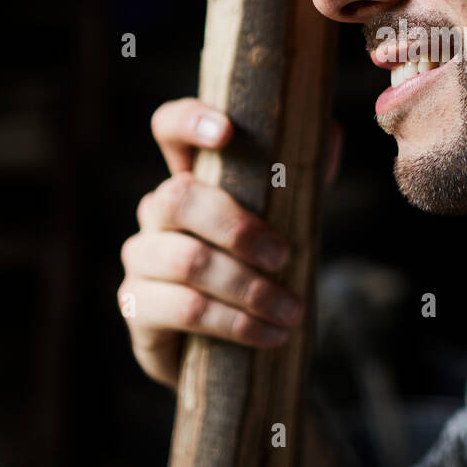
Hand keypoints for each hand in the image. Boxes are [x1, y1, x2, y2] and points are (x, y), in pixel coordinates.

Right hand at [118, 97, 316, 389]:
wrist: (234, 346)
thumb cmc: (261, 268)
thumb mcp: (288, 218)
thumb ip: (304, 176)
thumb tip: (330, 133)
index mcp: (192, 177)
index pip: (169, 128)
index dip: (188, 121)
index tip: (227, 133)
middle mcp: (156, 211)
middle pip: (177, 198)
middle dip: (238, 228)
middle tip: (284, 257)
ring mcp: (141, 258)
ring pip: (186, 261)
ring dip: (248, 288)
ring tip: (290, 310)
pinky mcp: (137, 307)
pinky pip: (184, 309)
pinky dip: (236, 323)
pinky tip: (270, 335)